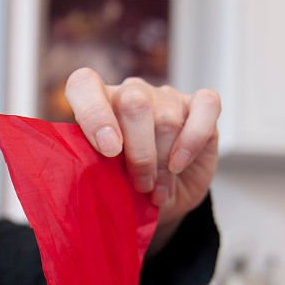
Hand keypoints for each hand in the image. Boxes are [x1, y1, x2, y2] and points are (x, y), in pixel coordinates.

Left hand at [65, 68, 220, 241]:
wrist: (163, 199)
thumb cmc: (126, 189)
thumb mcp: (103, 183)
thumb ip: (90, 170)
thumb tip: (79, 181)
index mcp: (97, 104)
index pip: (84, 84)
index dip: (94, 114)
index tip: (108, 151)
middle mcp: (131, 92)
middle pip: (133, 102)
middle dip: (138, 153)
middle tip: (139, 185)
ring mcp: (166, 96)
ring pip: (167, 117)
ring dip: (163, 162)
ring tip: (157, 191)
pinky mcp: (200, 105)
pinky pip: (206, 107)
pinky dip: (192, 140)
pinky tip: (180, 164)